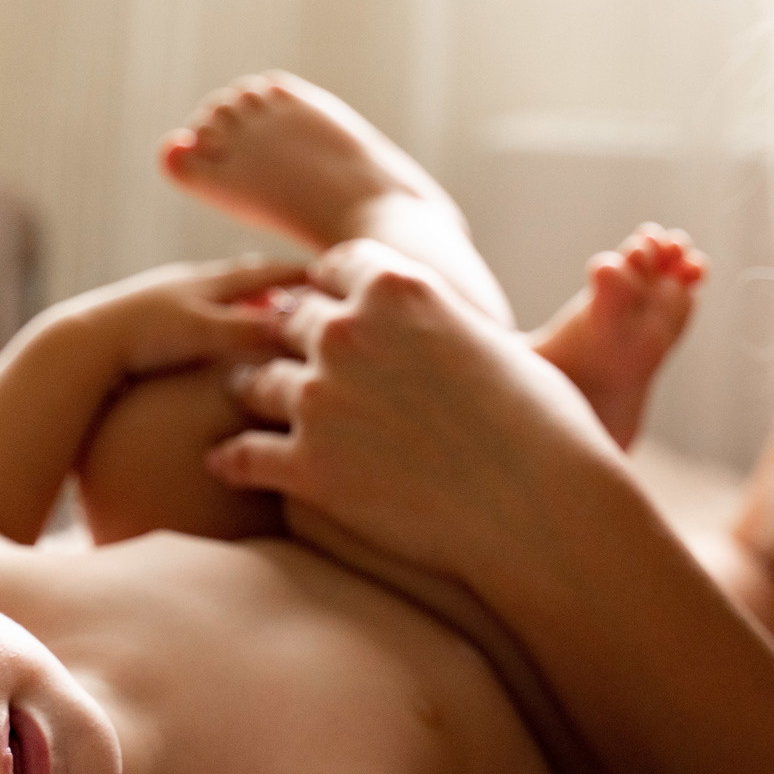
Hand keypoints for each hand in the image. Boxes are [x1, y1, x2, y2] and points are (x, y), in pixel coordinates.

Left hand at [80, 256, 309, 379]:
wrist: (78, 345)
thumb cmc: (142, 336)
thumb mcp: (204, 332)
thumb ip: (252, 330)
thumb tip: (302, 327)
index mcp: (209, 281)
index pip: (270, 271)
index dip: (304, 273)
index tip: (335, 272)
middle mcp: (190, 283)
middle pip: (245, 276)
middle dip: (277, 279)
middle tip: (306, 282)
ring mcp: (167, 300)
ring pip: (218, 295)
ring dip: (245, 299)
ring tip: (264, 305)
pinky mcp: (147, 322)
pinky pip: (196, 315)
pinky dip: (217, 319)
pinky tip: (214, 335)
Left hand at [204, 239, 628, 585]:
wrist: (540, 507)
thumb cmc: (542, 426)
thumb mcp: (496, 344)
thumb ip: (446, 322)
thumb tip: (446, 328)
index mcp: (398, 288)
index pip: (335, 266)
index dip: (333, 288)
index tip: (334, 308)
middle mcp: (348, 332)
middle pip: (289, 320)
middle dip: (294, 341)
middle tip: (293, 362)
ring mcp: (320, 399)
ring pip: (255, 383)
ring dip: (260, 396)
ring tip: (258, 411)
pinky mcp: (307, 467)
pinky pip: (243, 455)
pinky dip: (236, 459)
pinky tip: (230, 465)